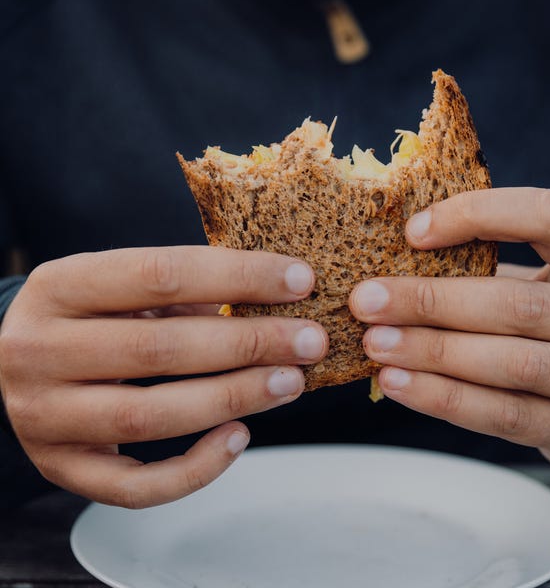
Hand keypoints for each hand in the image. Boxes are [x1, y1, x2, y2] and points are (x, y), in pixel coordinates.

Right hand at [0, 246, 327, 506]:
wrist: (20, 360)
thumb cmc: (93, 315)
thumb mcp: (124, 286)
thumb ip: (186, 291)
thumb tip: (276, 302)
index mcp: (59, 286)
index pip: (160, 273)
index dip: (239, 275)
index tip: (299, 281)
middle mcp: (39, 350)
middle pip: (160, 349)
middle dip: (249, 344)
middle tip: (310, 341)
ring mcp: (44, 415)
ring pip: (150, 415)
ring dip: (233, 399)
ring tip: (290, 382)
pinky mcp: (61, 467)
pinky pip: (133, 486)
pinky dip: (194, 469)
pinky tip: (239, 438)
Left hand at [350, 188, 549, 469]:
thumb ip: (493, 270)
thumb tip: (393, 264)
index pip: (547, 217)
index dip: (477, 215)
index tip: (412, 231)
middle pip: (518, 304)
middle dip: (431, 302)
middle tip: (367, 301)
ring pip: (513, 364)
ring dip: (432, 354)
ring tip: (376, 344)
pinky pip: (507, 416)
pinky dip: (445, 399)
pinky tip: (399, 384)